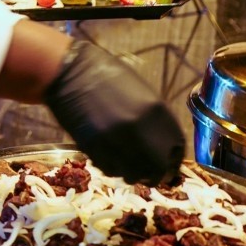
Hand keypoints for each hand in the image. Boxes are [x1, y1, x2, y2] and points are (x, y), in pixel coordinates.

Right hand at [43, 41, 185, 185]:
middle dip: (157, 174)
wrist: (69, 71)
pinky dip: (114, 169)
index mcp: (154, 109)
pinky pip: (110, 170)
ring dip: (134, 174)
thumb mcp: (140, 91)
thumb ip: (154, 118)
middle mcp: (138, 128)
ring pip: (134, 174)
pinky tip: (111, 157)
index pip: (177, 147)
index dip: (175, 160)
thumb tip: (164, 144)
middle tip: (151, 173)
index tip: (170, 163)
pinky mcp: (92, 147)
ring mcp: (114, 139)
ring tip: (128, 166)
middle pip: (158, 167)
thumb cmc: (106, 75)